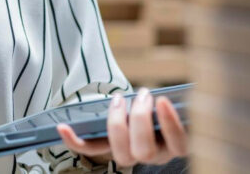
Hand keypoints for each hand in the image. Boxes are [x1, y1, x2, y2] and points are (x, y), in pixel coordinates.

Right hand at [56, 88, 187, 166]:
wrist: (186, 107)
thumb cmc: (156, 104)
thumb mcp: (135, 102)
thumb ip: (123, 103)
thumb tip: (112, 96)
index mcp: (122, 144)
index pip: (94, 148)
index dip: (76, 142)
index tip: (62, 127)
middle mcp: (140, 155)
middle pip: (123, 155)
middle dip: (117, 125)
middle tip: (120, 98)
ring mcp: (162, 155)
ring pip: (145, 152)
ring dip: (140, 121)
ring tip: (144, 95)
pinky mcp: (182, 148)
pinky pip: (176, 142)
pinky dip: (168, 121)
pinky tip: (163, 101)